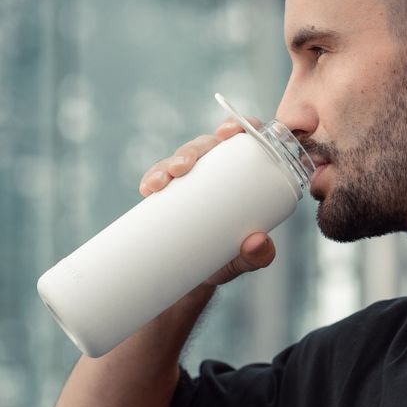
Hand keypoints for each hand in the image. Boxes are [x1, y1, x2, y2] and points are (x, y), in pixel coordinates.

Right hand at [139, 119, 276, 286]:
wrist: (197, 281)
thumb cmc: (229, 259)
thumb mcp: (246, 259)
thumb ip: (259, 255)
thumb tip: (258, 242)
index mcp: (242, 176)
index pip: (244, 140)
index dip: (237, 126)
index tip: (227, 132)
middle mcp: (215, 173)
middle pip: (205, 147)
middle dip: (191, 150)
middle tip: (182, 168)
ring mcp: (189, 183)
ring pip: (177, 161)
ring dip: (167, 164)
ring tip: (160, 183)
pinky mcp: (167, 196)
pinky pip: (158, 180)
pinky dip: (152, 180)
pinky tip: (147, 188)